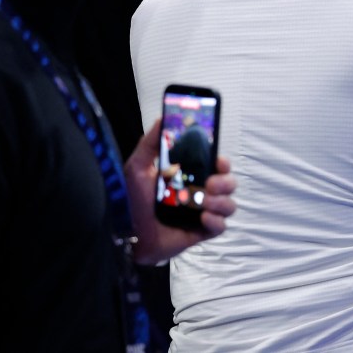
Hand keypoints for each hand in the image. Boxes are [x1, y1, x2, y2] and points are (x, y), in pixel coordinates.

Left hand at [125, 118, 236, 264]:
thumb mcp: (137, 167)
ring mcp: (202, 213)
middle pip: (228, 183)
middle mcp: (199, 193)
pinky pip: (221, 227)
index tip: (219, 160)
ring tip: (204, 203)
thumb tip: (162, 118)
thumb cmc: (130, 200)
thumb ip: (151, 143)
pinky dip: (216, 221)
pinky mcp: (201, 232)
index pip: (216, 165)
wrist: (123, 234)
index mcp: (189, 176)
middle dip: (226, 181)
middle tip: (210, 183)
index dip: (223, 162)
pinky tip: (203, 218)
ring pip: (229, 204)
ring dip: (222, 201)